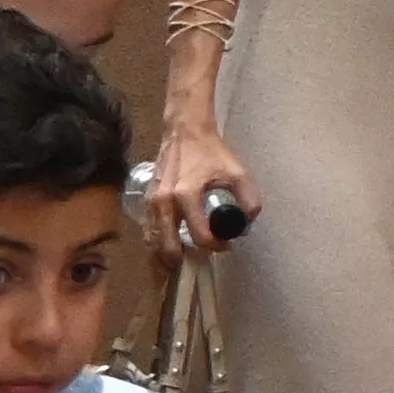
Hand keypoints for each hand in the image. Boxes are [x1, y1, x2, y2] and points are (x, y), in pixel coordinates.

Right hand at [142, 124, 252, 261]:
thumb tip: (248, 223)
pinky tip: (169, 245)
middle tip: (202, 257)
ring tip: (185, 257)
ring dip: (168, 254)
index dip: (217, 246)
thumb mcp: (237, 172)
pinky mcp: (145, 202)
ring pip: (153, 242)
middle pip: (168, 247)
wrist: (184, 133)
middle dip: (186, 259)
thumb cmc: (210, 152)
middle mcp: (164, 202)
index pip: (200, 236)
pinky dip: (157, 243)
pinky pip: (148, 231)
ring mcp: (151, 203)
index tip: (227, 244)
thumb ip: (248, 199)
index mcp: (186, 195)